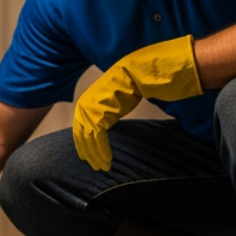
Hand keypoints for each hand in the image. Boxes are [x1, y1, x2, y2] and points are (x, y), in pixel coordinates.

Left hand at [72, 35, 201, 170]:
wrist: (155, 68)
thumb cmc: (149, 77)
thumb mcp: (130, 91)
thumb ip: (120, 101)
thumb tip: (121, 107)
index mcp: (98, 92)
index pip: (84, 120)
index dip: (85, 138)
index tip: (89, 154)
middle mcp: (93, 97)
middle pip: (81, 129)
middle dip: (86, 149)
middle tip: (96, 166)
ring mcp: (96, 102)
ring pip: (86, 135)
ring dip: (94, 153)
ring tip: (102, 167)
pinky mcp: (104, 109)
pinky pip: (97, 135)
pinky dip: (100, 150)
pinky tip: (107, 161)